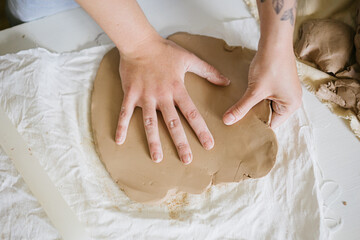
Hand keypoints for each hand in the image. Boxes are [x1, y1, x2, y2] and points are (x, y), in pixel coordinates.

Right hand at [115, 35, 229, 163]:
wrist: (140, 43)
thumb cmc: (165, 51)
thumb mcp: (189, 59)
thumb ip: (208, 71)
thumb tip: (226, 81)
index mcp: (177, 89)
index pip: (192, 114)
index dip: (201, 130)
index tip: (208, 145)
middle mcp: (162, 96)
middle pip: (172, 123)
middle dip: (180, 142)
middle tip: (186, 159)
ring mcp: (145, 97)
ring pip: (149, 123)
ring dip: (153, 141)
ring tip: (157, 158)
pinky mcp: (130, 95)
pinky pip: (124, 113)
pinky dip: (121, 127)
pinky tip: (119, 141)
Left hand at [222, 45, 301, 127]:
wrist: (274, 41)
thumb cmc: (270, 65)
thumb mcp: (255, 90)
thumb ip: (241, 107)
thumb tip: (228, 121)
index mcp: (291, 106)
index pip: (271, 124)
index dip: (256, 127)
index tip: (240, 130)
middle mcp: (291, 100)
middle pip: (269, 115)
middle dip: (253, 117)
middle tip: (236, 122)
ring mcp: (285, 91)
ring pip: (265, 105)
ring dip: (253, 106)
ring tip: (238, 110)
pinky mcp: (278, 83)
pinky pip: (265, 96)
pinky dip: (255, 97)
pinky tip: (244, 98)